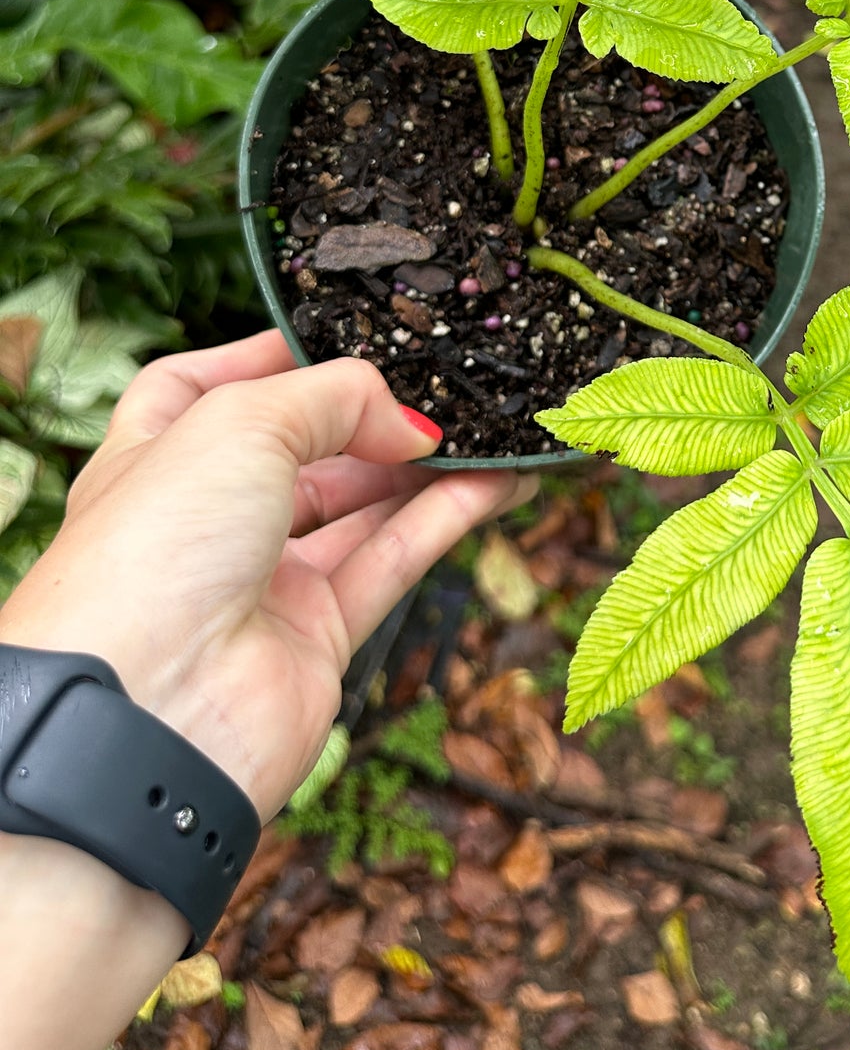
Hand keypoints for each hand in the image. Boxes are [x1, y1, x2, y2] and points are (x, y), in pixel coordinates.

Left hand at [0, 330, 532, 819]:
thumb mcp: (240, 423)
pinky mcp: (318, 636)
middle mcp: (205, 519)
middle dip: (371, 414)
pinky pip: (393, 560)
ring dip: (426, 466)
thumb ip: (336, 399)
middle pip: (303, 449)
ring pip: (360, 505)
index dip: (265, 357)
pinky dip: (448, 519)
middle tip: (444, 385)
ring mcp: (262, 581)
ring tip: (497, 426)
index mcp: (153, 458)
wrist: (149, 715)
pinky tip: (501, 483)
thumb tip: (409, 423)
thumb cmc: (155, 549)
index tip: (341, 334)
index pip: (200, 388)